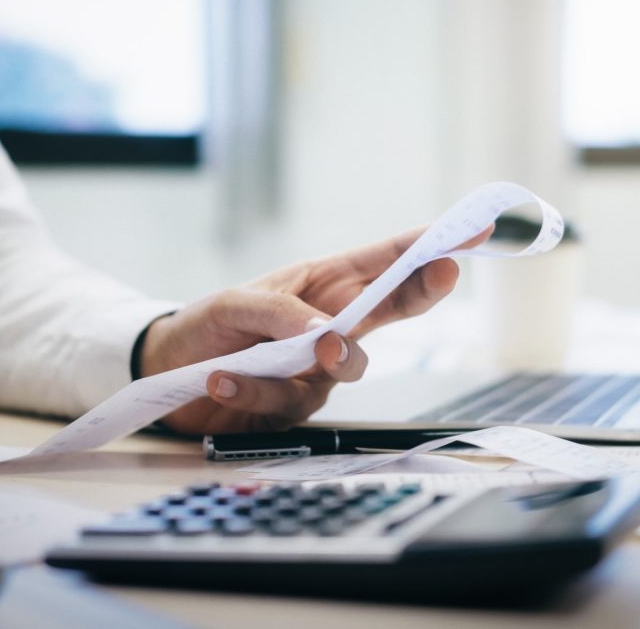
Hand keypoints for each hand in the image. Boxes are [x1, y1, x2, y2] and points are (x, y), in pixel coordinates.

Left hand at [140, 225, 491, 433]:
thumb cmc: (207, 325)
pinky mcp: (294, 407)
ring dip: (331, 356)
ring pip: (349, 365)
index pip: (386, 263)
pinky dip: (251, 390)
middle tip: (445, 271)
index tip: (472, 231)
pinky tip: (220, 380)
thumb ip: (281, 312)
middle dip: (423, 289)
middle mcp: (331, 324)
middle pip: (392, 309)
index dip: (430, 248)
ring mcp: (317, 369)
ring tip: (304, 348)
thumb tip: (325, 335)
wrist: (167, 374)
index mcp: (323, 285)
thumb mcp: (235, 302)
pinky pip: (286, 401)